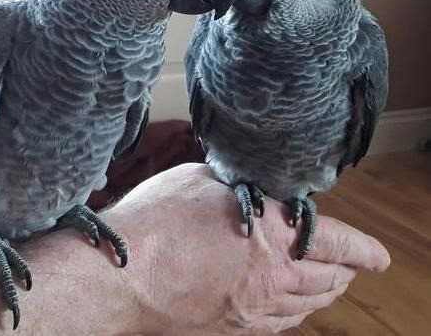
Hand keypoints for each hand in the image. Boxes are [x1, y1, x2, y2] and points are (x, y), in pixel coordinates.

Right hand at [104, 163, 389, 334]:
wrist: (123, 274)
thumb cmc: (156, 222)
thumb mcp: (198, 180)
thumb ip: (234, 182)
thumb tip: (248, 183)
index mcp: (272, 235)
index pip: (336, 242)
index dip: (362, 248)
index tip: (378, 255)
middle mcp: (272, 278)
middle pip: (328, 280)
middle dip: (346, 272)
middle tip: (352, 266)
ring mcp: (252, 309)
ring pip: (307, 308)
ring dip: (324, 295)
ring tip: (330, 285)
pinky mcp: (231, 328)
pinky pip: (279, 326)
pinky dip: (296, 315)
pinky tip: (291, 308)